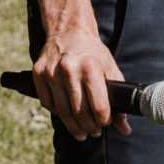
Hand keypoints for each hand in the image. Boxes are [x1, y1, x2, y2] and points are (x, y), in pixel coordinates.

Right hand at [29, 0, 129, 139]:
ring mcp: (51, 72)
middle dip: (89, 127)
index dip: (104, 120)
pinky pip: (48, 103)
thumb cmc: (93, 53)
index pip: (98, 105)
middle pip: (79, 112)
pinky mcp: (38, 74)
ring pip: (63, 112)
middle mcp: (69, 69)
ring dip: (74, 127)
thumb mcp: (110, 70)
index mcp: (90, 66)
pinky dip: (58, 114)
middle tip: (94, 132)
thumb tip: (125, 128)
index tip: (106, 123)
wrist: (69, 32)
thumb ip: (118, 99)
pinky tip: (67, 115)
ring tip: (82, 132)